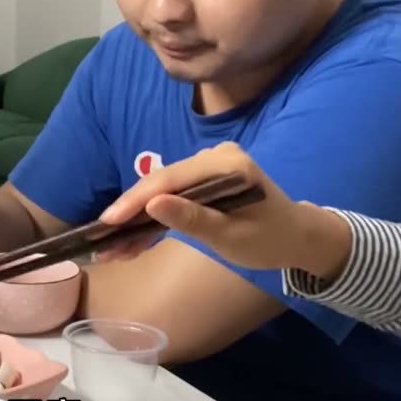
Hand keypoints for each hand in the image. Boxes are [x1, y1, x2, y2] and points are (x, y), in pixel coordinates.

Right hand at [96, 141, 350, 276]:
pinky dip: (154, 215)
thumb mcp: (231, 236)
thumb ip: (192, 219)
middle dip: (130, 211)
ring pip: (163, 189)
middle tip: (102, 238)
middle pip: (162, 181)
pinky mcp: (205, 177)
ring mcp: (210, 164)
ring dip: (138, 216)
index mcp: (227, 164)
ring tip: (111, 245)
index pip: (171, 178)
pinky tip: (132, 237)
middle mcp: (216, 155)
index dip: (136, 200)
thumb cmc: (269, 240)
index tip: (108, 221)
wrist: (298, 238)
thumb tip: (152, 205)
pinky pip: (173, 194)